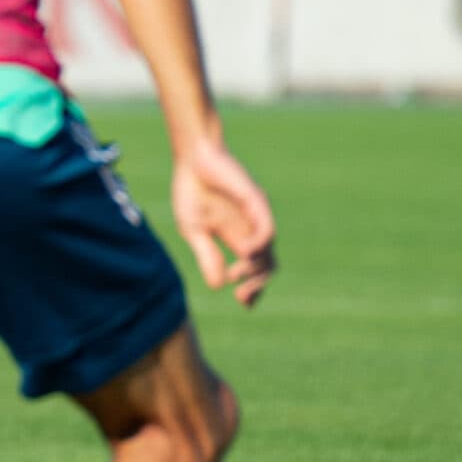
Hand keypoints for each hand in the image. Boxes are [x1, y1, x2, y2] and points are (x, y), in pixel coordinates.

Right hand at [171, 137, 275, 306]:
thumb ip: (207, 256)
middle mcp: (251, 229)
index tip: (243, 302)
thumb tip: (218, 285)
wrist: (193, 158)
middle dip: (257, 285)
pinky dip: (259, 245)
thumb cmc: (192, 189)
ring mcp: (256, 217)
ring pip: (269, 251)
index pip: (255, 267)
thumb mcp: (194, 230)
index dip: (253, 287)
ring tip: (236, 275)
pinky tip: (244, 253)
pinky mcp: (256, 202)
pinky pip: (266, 229)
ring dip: (256, 268)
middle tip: (241, 296)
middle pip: (267, 264)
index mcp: (237, 236)